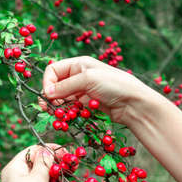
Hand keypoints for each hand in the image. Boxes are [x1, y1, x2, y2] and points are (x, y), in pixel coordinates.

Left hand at [0, 144, 63, 181]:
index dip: (47, 150)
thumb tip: (46, 151)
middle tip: (69, 169)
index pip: (30, 152)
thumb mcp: (38, 177)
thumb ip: (44, 162)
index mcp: (13, 169)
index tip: (64, 151)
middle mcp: (16, 181)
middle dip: (54, 170)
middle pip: (39, 168)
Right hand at [41, 56, 159, 124]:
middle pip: (56, 85)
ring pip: (63, 98)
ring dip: (58, 106)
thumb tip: (46, 93)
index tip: (48, 96)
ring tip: (58, 115)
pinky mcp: (88, 104)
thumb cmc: (115, 85)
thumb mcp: (88, 80)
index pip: (53, 70)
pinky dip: (68, 112)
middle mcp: (79, 76)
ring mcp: (83, 90)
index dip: (48, 83)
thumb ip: (66, 86)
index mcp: (79, 64)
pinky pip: (72, 108)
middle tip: (47, 109)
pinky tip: (69, 117)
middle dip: (51, 97)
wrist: (134, 104)